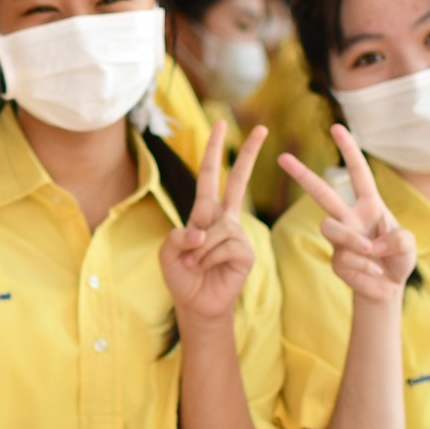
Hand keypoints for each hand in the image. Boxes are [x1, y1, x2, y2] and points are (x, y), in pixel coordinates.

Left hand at [162, 121, 263, 324]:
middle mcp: (224, 220)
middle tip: (262, 128)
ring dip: (198, 250)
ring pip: (216, 230)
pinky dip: (209, 259)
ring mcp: (237, 235)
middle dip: (248, 154)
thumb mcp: (167, 253)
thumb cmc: (182, 276)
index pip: (211, 177)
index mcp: (204, 214)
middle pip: (238, 182)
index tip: (220, 124)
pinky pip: (224, 246)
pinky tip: (208, 269)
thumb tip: (202, 232)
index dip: (213, 151)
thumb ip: (177, 236)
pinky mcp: (246, 252)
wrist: (195, 304)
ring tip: (194, 264)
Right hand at [280, 125, 415, 303]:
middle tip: (281, 157)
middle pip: (322, 193)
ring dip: (354, 240)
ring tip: (374, 252)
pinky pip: (346, 257)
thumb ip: (397, 239)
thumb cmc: (398, 259)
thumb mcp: (408, 245)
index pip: (358, 173)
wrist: (388, 288)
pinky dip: (367, 267)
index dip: (349, 150)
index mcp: (369, 205)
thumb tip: (371, 243)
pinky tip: (376, 273)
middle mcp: (350, 217)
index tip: (337, 127)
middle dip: (302, 175)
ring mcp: (340, 239)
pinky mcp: (336, 260)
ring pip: (330, 227)